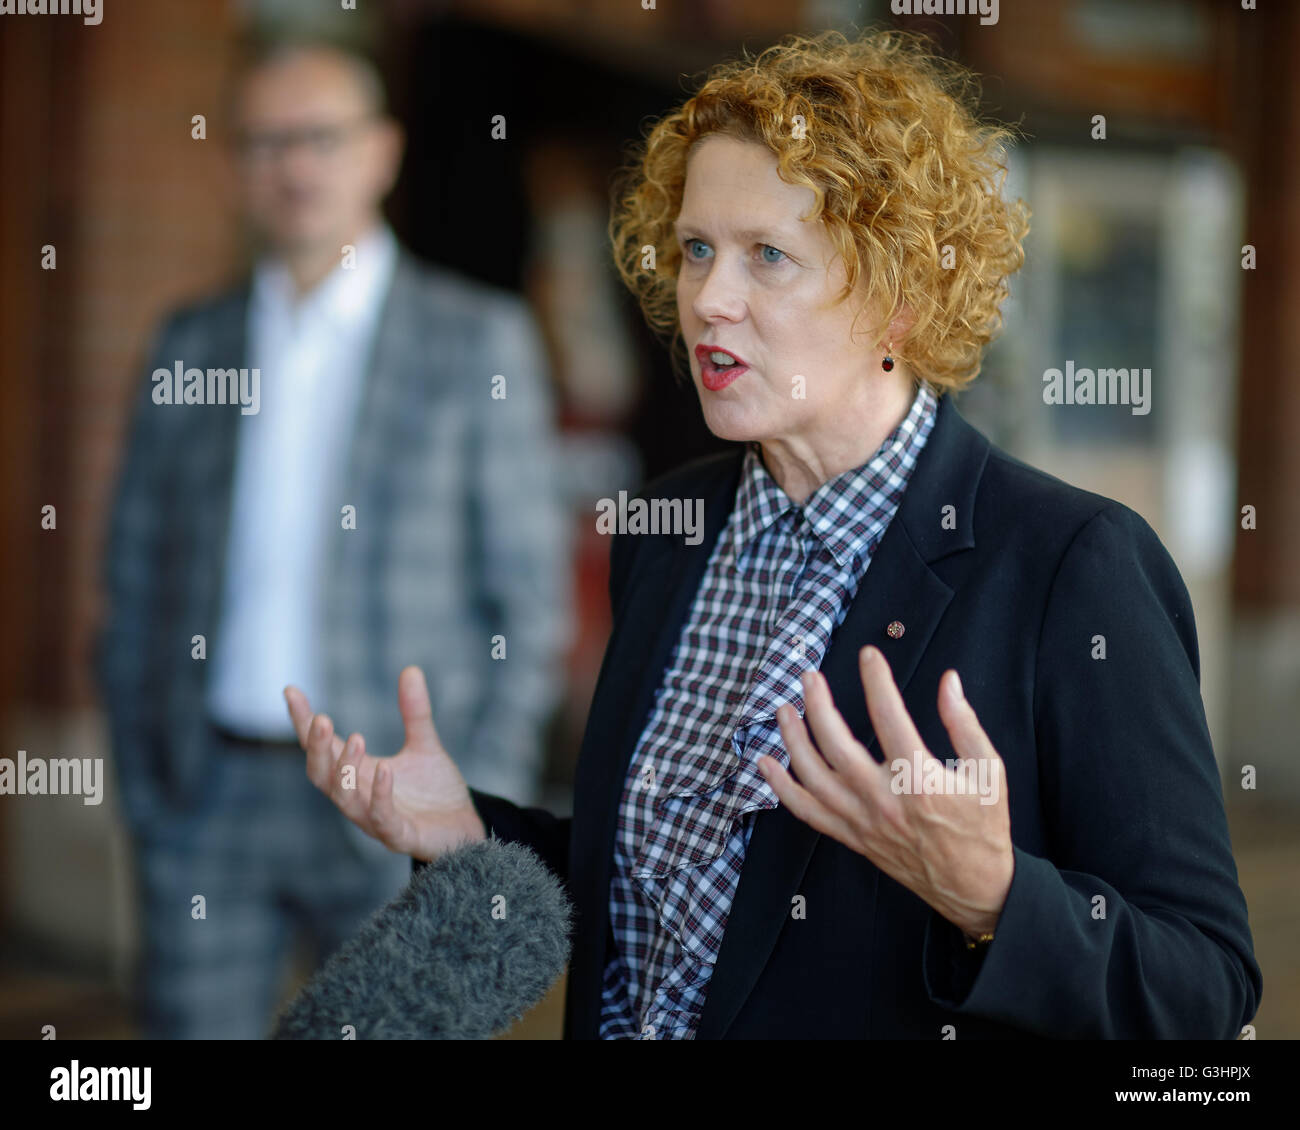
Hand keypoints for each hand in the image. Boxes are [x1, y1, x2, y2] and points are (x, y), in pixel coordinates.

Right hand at [284, 666, 485, 861]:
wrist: (464, 829)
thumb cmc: (435, 793)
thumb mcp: (424, 744)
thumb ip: (415, 712)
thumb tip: (411, 669)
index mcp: (358, 774)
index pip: (322, 747)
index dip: (303, 722)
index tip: (291, 690)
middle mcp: (358, 797)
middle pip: (322, 774)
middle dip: (317, 748)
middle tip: (321, 719)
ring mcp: (375, 820)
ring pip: (345, 799)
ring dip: (345, 769)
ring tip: (356, 739)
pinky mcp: (400, 836)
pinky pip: (382, 819)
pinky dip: (379, 796)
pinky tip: (384, 770)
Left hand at [757, 646, 1012, 937]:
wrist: (976, 888)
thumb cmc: (984, 828)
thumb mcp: (990, 771)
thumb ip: (965, 724)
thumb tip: (948, 681)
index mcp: (920, 780)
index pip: (889, 717)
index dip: (876, 681)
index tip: (869, 655)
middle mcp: (884, 801)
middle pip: (837, 746)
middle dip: (818, 706)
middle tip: (810, 677)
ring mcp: (864, 822)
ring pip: (814, 778)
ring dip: (792, 741)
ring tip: (784, 710)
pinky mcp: (853, 838)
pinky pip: (809, 813)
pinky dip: (783, 789)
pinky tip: (767, 764)